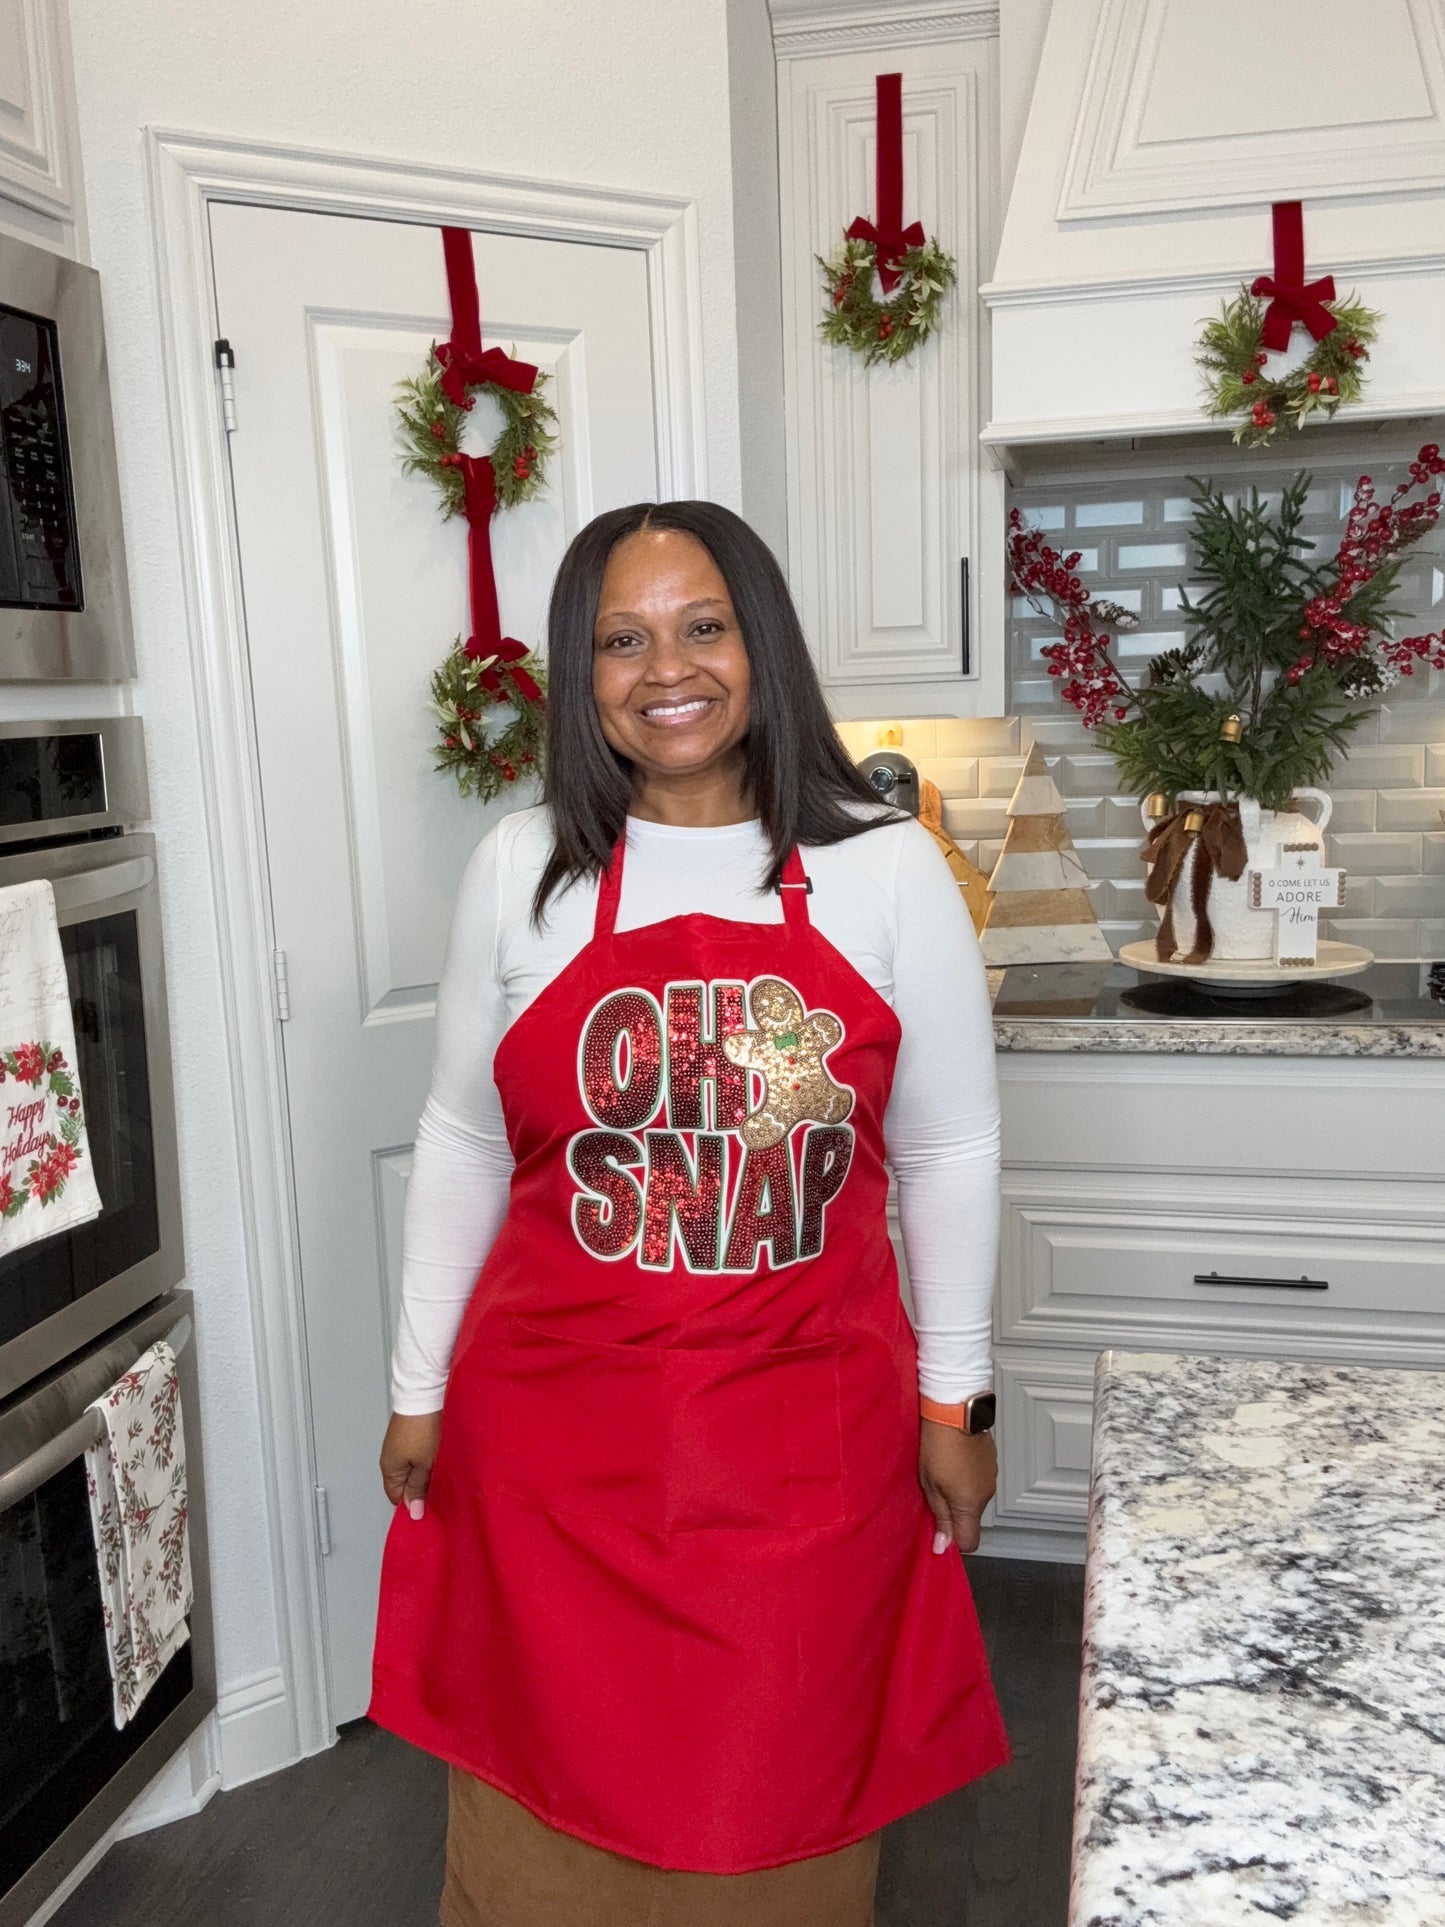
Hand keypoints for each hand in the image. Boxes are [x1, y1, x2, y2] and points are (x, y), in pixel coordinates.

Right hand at [380, 1410, 441, 1519]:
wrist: (422, 1396)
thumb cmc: (421, 1429)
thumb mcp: (423, 1464)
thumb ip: (418, 1488)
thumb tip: (413, 1511)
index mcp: (389, 1470)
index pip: (396, 1498)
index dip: (412, 1505)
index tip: (428, 1510)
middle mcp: (391, 1459)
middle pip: (404, 1484)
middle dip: (420, 1491)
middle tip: (438, 1496)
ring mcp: (400, 1447)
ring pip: (412, 1471)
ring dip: (425, 1476)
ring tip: (441, 1478)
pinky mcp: (409, 1437)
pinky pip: (416, 1458)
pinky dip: (426, 1463)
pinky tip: (438, 1462)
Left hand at [919, 1420, 995, 1555]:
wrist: (954, 1410)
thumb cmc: (938, 1445)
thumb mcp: (930, 1484)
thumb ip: (940, 1517)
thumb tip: (942, 1546)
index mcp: (970, 1504)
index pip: (970, 1542)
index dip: (954, 1541)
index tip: (939, 1531)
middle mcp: (986, 1494)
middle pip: (972, 1519)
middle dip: (954, 1514)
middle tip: (934, 1493)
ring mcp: (991, 1477)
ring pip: (975, 1499)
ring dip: (960, 1494)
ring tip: (943, 1473)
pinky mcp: (991, 1462)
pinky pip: (980, 1481)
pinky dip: (968, 1478)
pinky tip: (954, 1462)